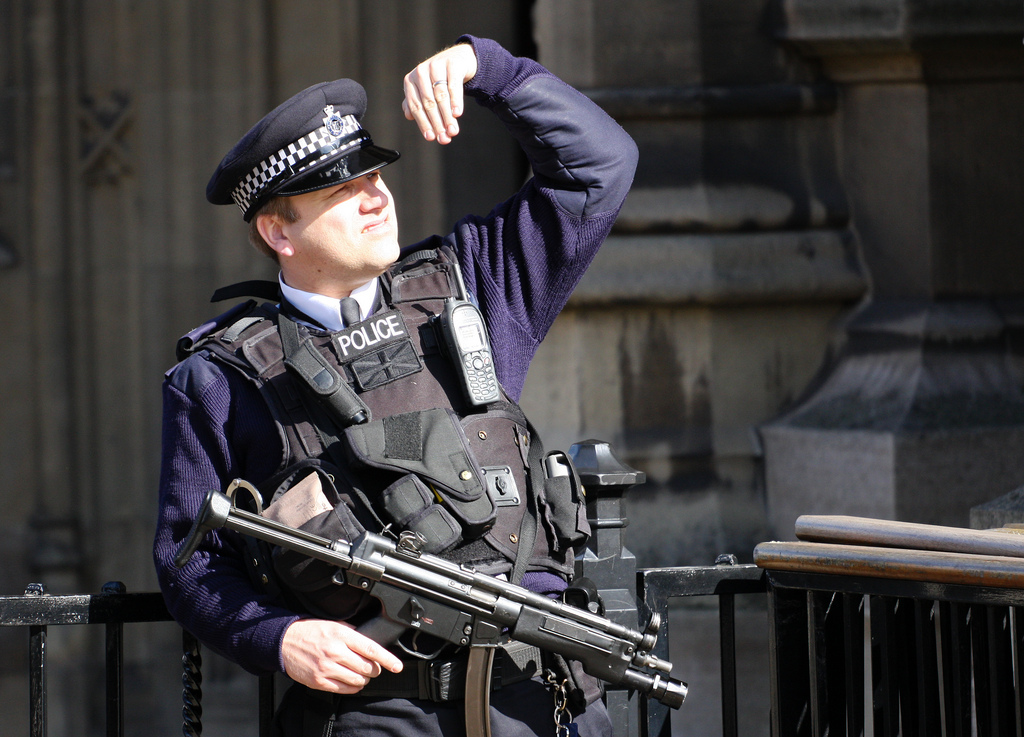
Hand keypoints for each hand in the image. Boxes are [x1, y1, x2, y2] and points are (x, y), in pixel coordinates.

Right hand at [281, 618, 403, 693]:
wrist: (285, 642)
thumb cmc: (311, 631)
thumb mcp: (334, 624)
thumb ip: (352, 633)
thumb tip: (370, 643)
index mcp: (342, 635)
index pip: (371, 649)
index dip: (387, 659)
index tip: (397, 666)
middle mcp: (335, 652)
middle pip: (367, 668)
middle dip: (374, 669)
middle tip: (371, 666)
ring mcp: (327, 668)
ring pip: (358, 681)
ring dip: (363, 679)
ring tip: (359, 672)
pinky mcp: (319, 681)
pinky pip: (344, 689)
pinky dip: (352, 686)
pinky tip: (349, 679)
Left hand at [402, 43, 478, 144]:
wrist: (457, 59)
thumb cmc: (438, 80)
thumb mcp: (424, 91)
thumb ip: (416, 104)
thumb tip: (409, 116)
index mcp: (410, 81)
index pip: (416, 106)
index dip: (423, 123)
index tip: (431, 138)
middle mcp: (421, 72)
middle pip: (428, 103)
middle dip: (437, 123)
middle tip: (444, 138)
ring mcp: (436, 66)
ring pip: (441, 96)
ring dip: (447, 116)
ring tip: (453, 131)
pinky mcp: (452, 64)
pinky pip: (453, 86)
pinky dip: (456, 101)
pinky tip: (457, 114)